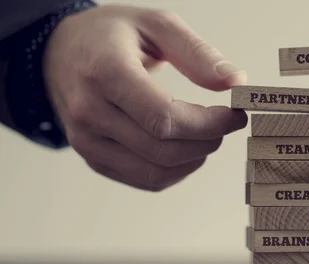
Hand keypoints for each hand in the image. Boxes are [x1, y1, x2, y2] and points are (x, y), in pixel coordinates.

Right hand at [43, 5, 247, 190]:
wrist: (60, 53)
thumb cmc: (108, 36)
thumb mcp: (154, 24)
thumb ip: (196, 53)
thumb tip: (235, 82)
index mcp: (105, 72)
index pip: (164, 118)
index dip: (208, 124)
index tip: (234, 115)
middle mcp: (90, 112)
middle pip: (163, 150)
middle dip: (208, 141)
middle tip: (226, 123)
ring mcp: (88, 141)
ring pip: (157, 173)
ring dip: (195, 159)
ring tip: (206, 133)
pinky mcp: (95, 159)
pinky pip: (146, 180)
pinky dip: (177, 170)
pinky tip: (186, 147)